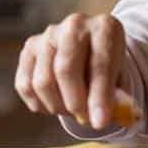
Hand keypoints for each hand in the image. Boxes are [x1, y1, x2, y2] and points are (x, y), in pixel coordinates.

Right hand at [15, 13, 127, 128]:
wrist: (91, 48)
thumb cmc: (109, 66)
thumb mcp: (122, 78)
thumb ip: (119, 98)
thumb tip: (110, 119)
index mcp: (105, 27)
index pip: (100, 64)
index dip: (99, 97)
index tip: (100, 123)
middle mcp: (75, 25)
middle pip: (65, 70)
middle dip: (75, 103)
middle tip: (85, 120)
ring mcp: (48, 34)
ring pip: (43, 81)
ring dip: (58, 106)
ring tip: (73, 110)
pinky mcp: (29, 47)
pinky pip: (25, 85)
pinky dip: (40, 104)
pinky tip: (56, 104)